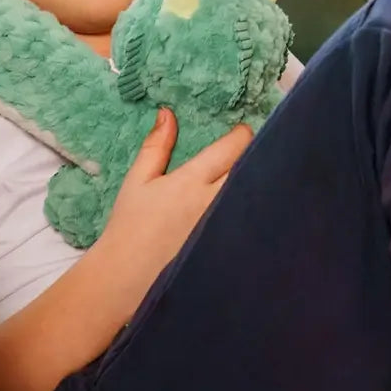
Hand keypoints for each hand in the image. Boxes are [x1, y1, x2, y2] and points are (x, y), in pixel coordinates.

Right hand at [95, 109, 252, 313]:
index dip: (243, 135)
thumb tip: (168, 113)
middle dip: (259, 154)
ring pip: (259, 196)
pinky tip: (260, 208)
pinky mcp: (232, 249)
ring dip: (263, 181)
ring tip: (264, 174)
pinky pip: (254, 224)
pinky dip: (259, 212)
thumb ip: (156, 146)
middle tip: (259, 148)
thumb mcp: (138, 180)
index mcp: (192, 181)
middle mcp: (214, 202)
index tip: (242, 131)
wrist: (126, 277)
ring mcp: (226, 228)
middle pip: (253, 168)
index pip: (232, 148)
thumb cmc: (130, 226)